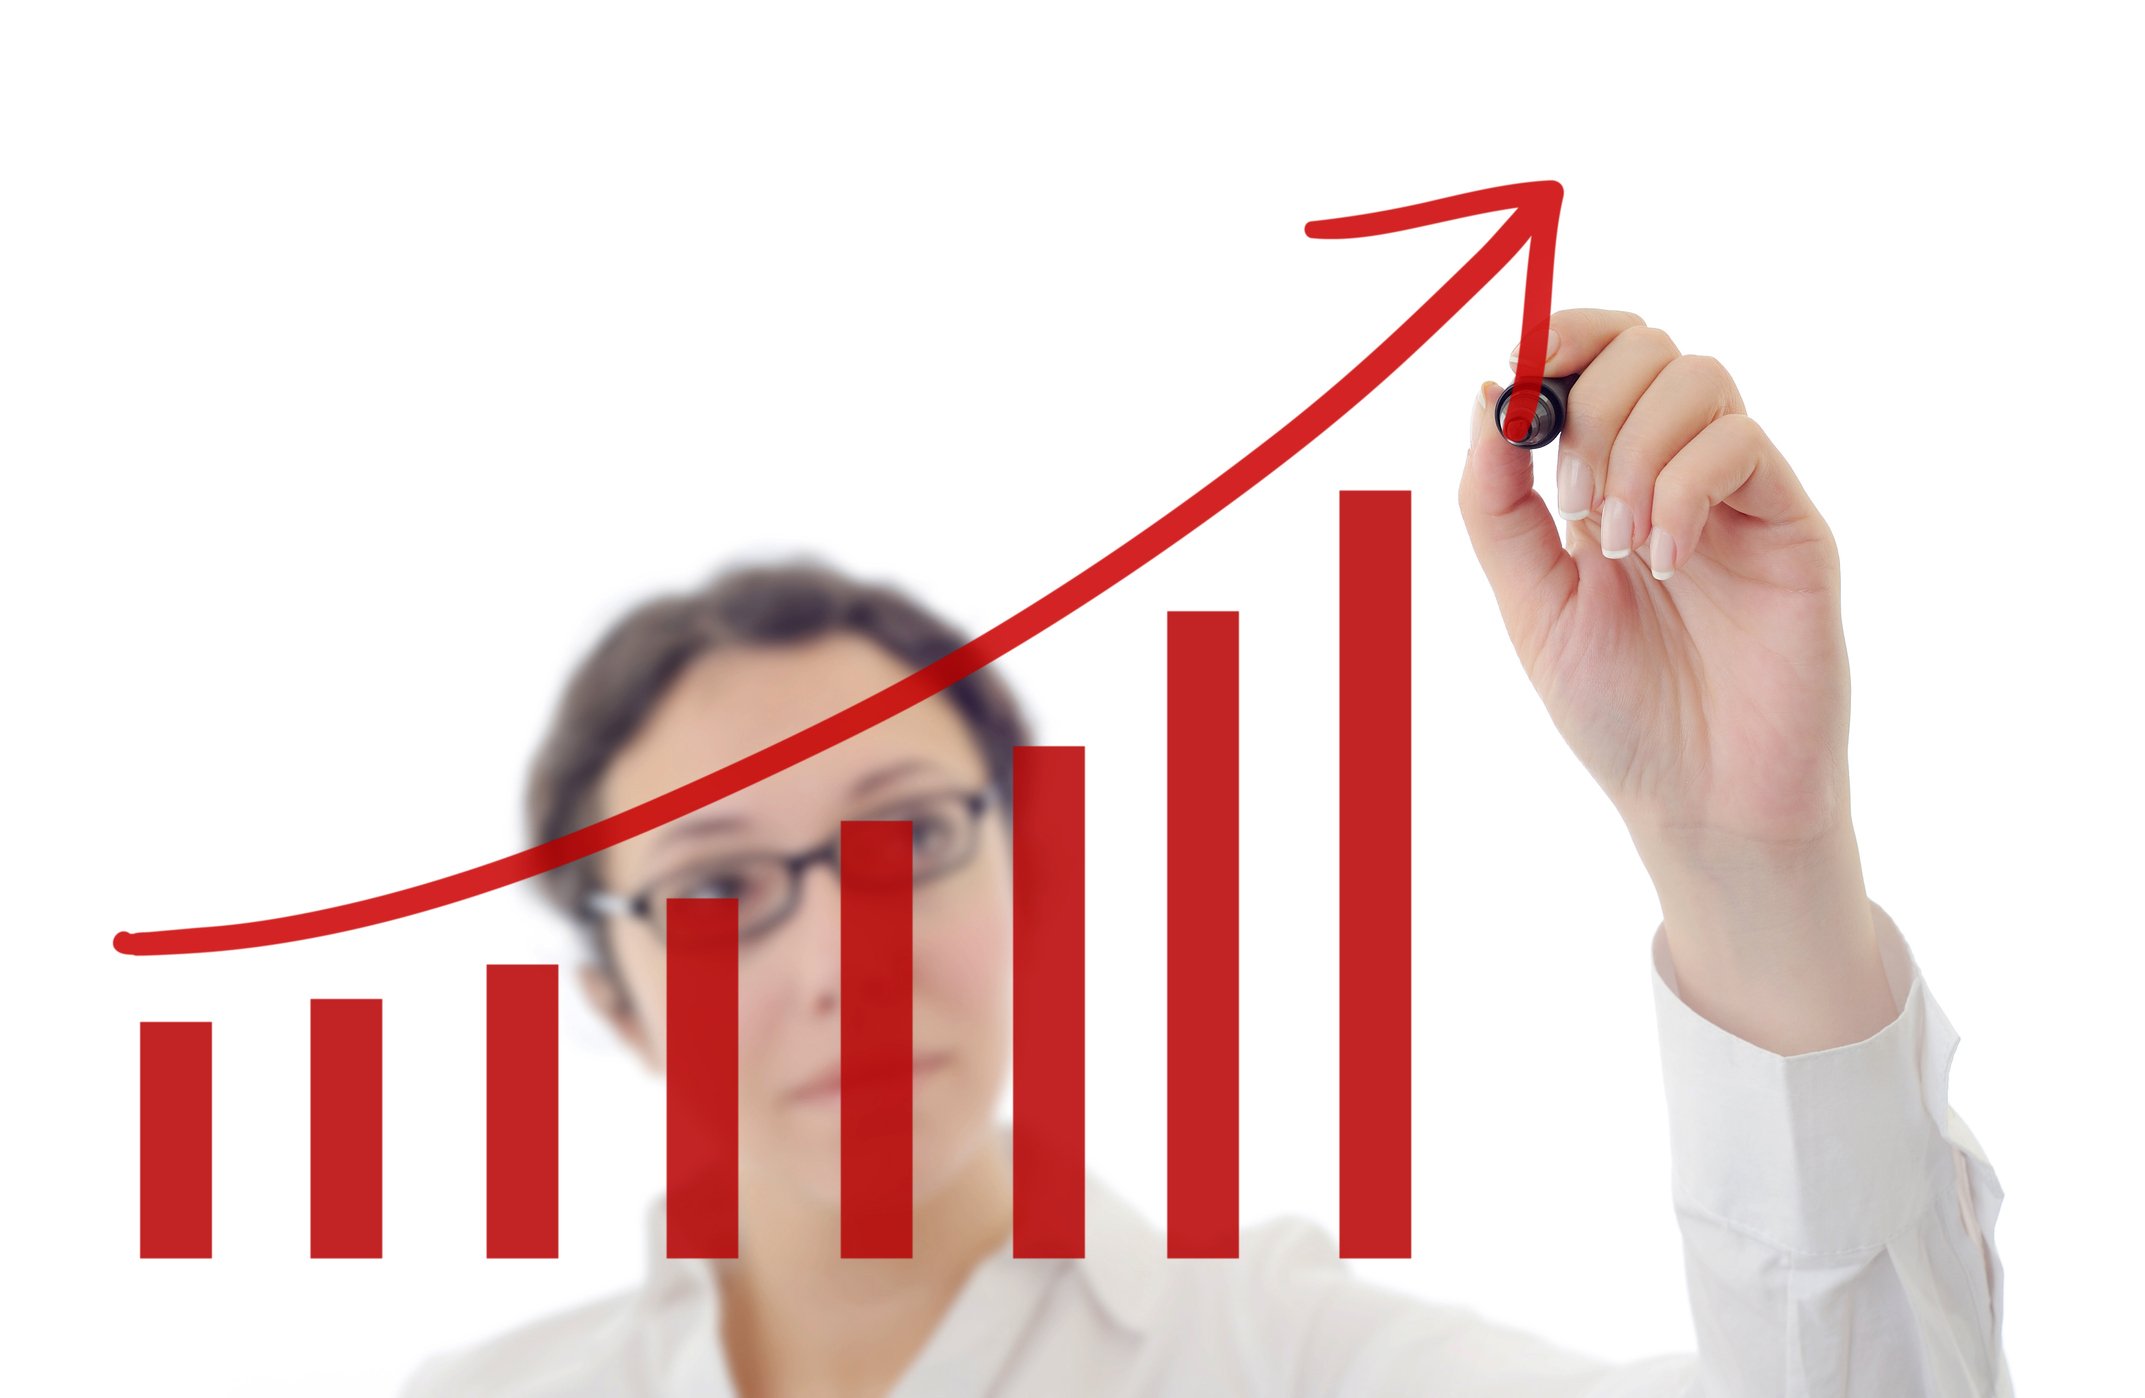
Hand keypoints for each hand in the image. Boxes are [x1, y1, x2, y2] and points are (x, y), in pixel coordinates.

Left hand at [1458, 308, 1895, 1052]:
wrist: (1699, 802)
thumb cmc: (1618, 712)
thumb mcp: (1528, 602)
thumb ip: (1497, 505)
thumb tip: (1484, 394)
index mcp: (1611, 477)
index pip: (1596, 353)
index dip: (1557, 336)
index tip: (1517, 373)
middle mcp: (1679, 470)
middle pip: (1646, 345)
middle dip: (1590, 403)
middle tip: (1572, 504)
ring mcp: (1741, 494)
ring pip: (1697, 378)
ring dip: (1633, 450)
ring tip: (1618, 548)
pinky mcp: (1792, 526)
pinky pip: (1739, 444)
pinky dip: (1682, 487)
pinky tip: (1664, 561)